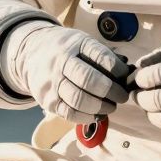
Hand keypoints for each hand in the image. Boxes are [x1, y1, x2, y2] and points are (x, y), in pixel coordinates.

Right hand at [3, 23, 129, 123]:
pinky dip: (87, 117)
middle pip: (89, 80)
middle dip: (111, 91)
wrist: (32, 52)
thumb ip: (104, 56)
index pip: (100, 56)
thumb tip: (129, 73)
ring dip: (101, 107)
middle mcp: (61, 61)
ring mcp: (52, 82)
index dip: (118, 70)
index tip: (127, 77)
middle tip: (122, 97)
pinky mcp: (47, 100)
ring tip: (111, 107)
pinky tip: (97, 115)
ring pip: (79, 99)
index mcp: (75, 44)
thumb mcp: (83, 42)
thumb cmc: (69, 49)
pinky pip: (69, 113)